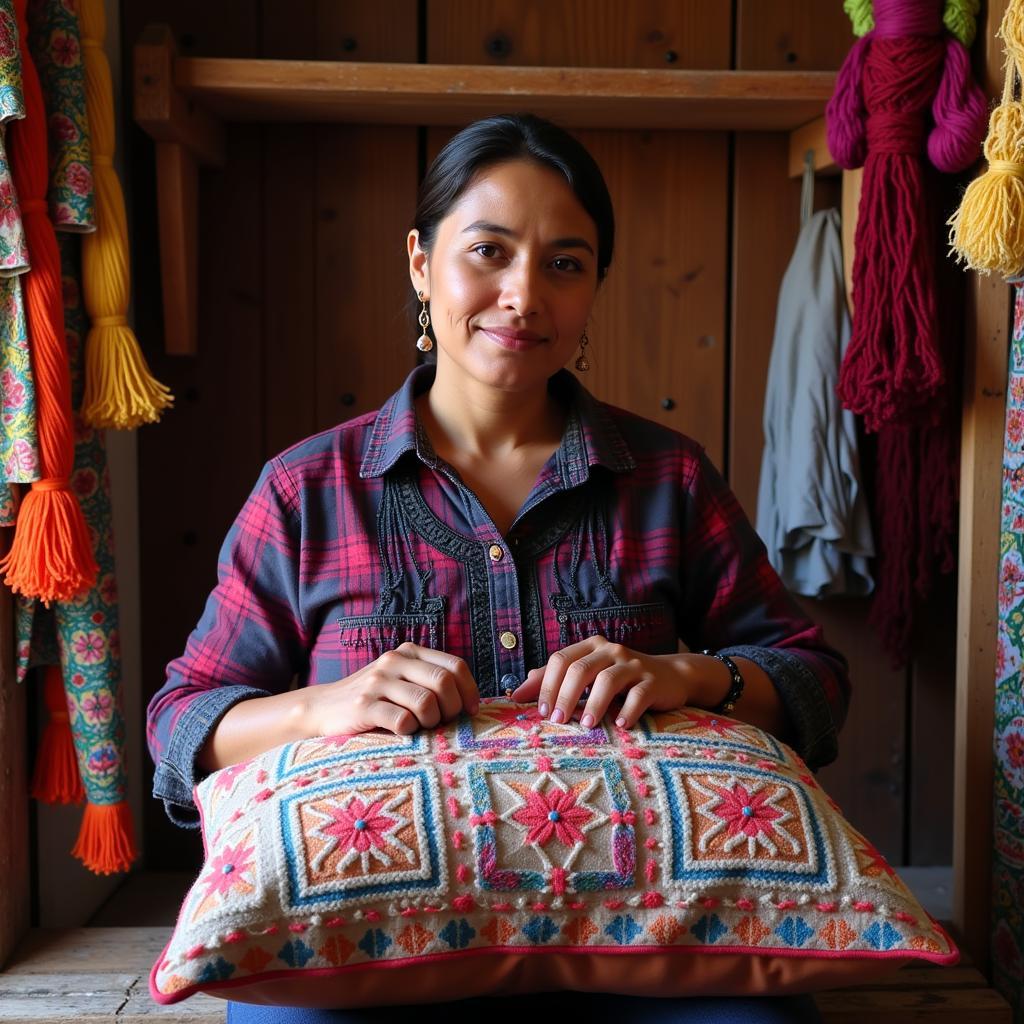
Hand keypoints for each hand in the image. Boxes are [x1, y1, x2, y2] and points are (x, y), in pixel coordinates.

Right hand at [304, 643, 478, 736]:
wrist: (324, 708)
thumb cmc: (375, 699)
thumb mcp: (402, 679)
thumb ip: (430, 681)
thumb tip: (470, 701)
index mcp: (410, 652)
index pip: (455, 665)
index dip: (470, 690)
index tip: (471, 711)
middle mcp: (394, 661)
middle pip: (444, 682)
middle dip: (452, 708)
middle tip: (442, 723)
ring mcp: (377, 682)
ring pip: (426, 702)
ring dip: (431, 722)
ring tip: (421, 727)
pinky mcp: (363, 706)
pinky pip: (401, 720)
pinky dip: (409, 731)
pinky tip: (402, 732)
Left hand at [509, 636, 689, 729]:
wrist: (670, 677)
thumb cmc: (621, 679)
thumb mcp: (588, 674)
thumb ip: (554, 679)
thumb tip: (516, 692)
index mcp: (591, 646)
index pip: (561, 659)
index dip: (547, 685)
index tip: (541, 712)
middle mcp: (611, 650)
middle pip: (580, 669)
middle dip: (565, 696)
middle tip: (557, 720)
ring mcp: (633, 665)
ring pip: (608, 680)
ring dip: (593, 705)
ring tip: (585, 725)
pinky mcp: (653, 681)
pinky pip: (638, 695)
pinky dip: (627, 711)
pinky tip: (619, 725)